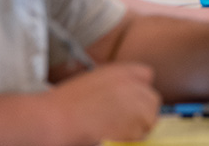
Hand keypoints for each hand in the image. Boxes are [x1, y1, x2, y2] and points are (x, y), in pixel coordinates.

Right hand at [43, 63, 160, 142]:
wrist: (56, 119)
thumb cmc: (66, 103)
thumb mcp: (94, 80)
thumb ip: (116, 84)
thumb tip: (127, 96)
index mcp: (123, 71)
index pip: (147, 75)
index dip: (139, 89)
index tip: (130, 100)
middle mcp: (136, 85)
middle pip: (153, 99)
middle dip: (142, 110)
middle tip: (122, 120)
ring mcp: (139, 107)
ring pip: (150, 119)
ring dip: (138, 126)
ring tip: (114, 128)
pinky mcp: (137, 127)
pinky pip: (141, 134)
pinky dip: (131, 137)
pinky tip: (113, 135)